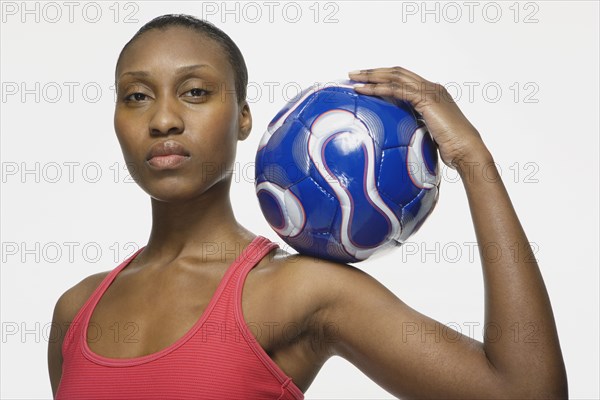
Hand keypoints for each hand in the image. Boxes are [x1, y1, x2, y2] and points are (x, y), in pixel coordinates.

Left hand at [349, 67, 490, 169]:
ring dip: (372, 76)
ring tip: (353, 78)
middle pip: (397, 72)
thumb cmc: (452, 149)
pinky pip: (397, 90)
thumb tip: (402, 136)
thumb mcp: (429, 134)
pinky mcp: (426, 99)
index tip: (367, 80)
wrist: (467, 151)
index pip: (404, 78)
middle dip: (374, 71)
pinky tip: (363, 91)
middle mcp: (431, 87)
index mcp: (433, 93)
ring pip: (395, 76)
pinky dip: (378, 88)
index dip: (385, 77)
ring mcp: (430, 91)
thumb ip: (417, 127)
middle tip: (354, 73)